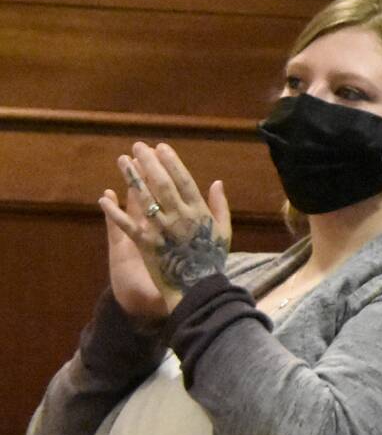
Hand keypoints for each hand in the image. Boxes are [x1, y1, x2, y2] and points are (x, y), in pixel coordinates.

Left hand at [99, 142, 231, 308]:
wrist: (197, 287)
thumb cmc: (211, 259)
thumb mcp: (224, 231)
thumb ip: (220, 206)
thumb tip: (217, 182)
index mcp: (198, 213)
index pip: (183, 181)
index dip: (172, 162)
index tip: (161, 147)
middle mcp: (178, 217)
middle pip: (161, 184)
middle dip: (149, 163)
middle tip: (138, 147)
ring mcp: (159, 230)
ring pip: (143, 199)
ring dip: (131, 178)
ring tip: (122, 160)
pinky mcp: (144, 243)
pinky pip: (125, 225)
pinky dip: (113, 212)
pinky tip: (103, 197)